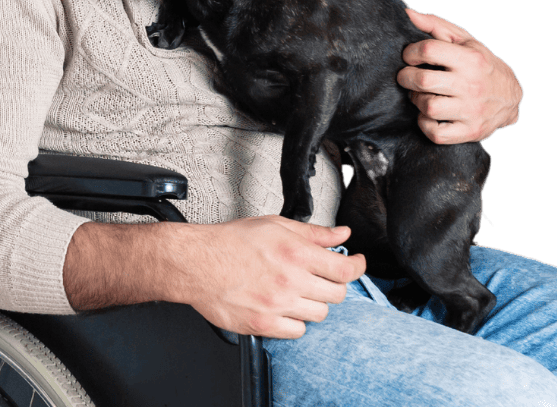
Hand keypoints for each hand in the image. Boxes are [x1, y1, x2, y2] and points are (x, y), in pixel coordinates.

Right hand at [64, 217, 363, 338]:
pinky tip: (285, 307)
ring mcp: (279, 306)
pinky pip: (297, 332)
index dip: (358, 267)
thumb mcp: (276, 225)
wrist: (198, 263)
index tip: (357, 264)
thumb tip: (341, 234)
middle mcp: (292, 281)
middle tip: (322, 277)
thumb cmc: (231, 242)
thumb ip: (314, 232)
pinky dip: (296, 321)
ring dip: (314, 302)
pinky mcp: (265, 325)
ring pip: (319, 314)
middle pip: (337, 294)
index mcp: (297, 253)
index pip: (345, 269)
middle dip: (334, 284)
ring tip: (298, 291)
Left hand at [398, 8, 522, 144]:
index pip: (428, 50)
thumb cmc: (482, 65)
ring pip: (428, 107)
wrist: (511, 98)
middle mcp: (472, 85)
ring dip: (417, 100)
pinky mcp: (469, 132)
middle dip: (406, 77)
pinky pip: (436, 133)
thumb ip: (435, 25)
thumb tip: (408, 14)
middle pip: (423, 81)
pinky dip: (426, 124)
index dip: (410, 52)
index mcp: (471, 59)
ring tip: (420, 94)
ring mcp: (471, 110)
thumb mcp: (465, 41)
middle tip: (407, 76)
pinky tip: (429, 114)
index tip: (410, 56)